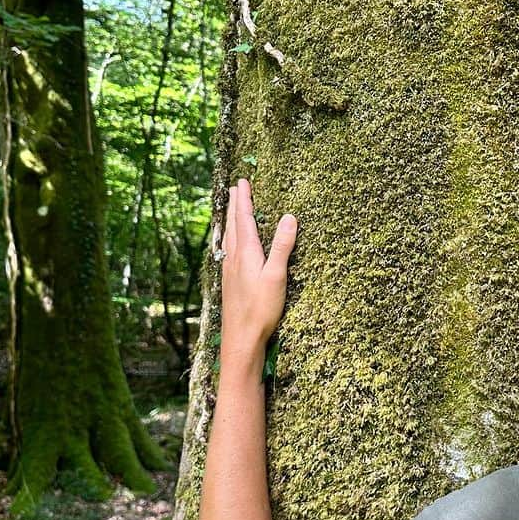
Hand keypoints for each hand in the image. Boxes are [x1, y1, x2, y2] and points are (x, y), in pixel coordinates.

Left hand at [220, 178, 296, 367]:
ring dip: (231, 220)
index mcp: (246, 253)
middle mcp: (234, 258)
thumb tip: (290, 217)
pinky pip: (228, 250)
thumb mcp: (277, 276)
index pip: (245, 218)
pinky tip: (231, 245)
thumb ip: (283, 246)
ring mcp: (229, 270)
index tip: (243, 181)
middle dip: (235, 204)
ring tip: (232, 209)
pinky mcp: (229, 281)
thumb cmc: (260, 309)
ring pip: (228, 237)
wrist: (240, 338)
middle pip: (233, 224)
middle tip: (235, 187)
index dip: (244, 199)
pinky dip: (230, 237)